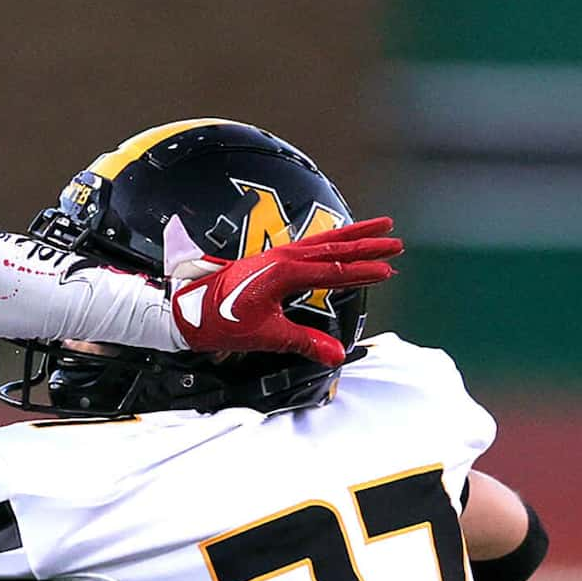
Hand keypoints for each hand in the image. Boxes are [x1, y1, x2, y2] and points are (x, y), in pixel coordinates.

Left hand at [167, 216, 401, 364]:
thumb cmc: (219, 321)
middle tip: (396, 241)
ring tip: (380, 226)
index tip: (388, 271)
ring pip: (324, 242)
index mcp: (284, 273)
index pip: (333, 270)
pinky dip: (332, 241)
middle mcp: (283, 258)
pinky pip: (310, 246)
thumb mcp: (265, 335)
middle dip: (368, 244)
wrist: (185, 309)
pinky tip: (340, 240)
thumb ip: (304, 343)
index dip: (362, 271)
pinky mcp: (270, 260)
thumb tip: (336, 354)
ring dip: (354, 235)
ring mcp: (276, 256)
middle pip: (334, 248)